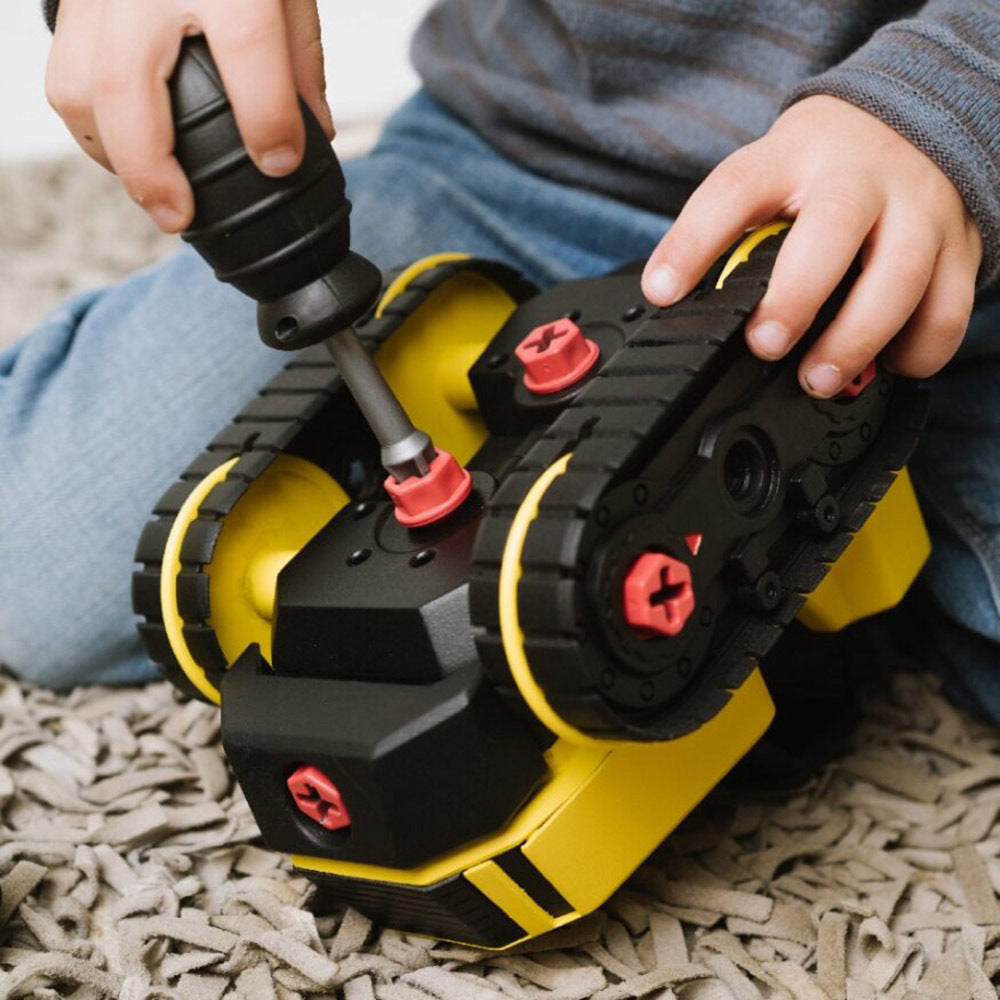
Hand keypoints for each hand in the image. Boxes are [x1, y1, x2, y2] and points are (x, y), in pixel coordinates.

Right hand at [45, 0, 332, 232]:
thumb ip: (299, 62)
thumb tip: (314, 140)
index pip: (245, 48)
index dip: (265, 118)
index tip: (279, 165)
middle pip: (124, 86)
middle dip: (150, 170)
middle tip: (178, 217)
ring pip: (78, 91)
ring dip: (113, 158)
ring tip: (154, 193)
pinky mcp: (73, 8)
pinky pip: (65, 81)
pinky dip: (95, 132)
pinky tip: (131, 153)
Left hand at [641, 95, 982, 396]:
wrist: (911, 121)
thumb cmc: (821, 168)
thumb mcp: (769, 176)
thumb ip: (735, 233)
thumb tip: (683, 306)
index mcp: (791, 157)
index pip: (733, 191)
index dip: (693, 243)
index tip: (662, 292)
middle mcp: (859, 176)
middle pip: (833, 227)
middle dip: (796, 297)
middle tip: (765, 345)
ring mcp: (917, 207)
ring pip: (900, 275)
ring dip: (857, 339)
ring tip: (819, 380)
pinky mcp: (960, 244)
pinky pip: (947, 309)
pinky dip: (917, 351)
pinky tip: (885, 364)